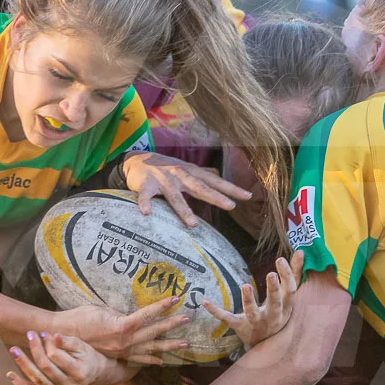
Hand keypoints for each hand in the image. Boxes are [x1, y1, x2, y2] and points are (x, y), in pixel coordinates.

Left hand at [6, 331, 136, 384]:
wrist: (92, 373)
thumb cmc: (86, 356)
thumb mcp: (82, 346)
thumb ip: (68, 342)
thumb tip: (53, 336)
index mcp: (79, 372)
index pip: (56, 357)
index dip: (48, 343)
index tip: (44, 333)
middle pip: (45, 367)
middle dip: (35, 349)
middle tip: (29, 334)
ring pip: (37, 379)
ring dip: (23, 364)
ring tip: (14, 349)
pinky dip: (20, 384)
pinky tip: (9, 374)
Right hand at [56, 298, 189, 363]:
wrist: (62, 337)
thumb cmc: (80, 318)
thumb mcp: (102, 311)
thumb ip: (121, 315)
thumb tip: (135, 318)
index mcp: (121, 327)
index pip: (147, 315)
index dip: (162, 307)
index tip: (175, 299)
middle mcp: (125, 342)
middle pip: (153, 333)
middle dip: (171, 325)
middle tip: (187, 319)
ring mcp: (122, 351)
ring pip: (150, 349)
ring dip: (168, 346)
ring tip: (185, 344)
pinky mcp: (117, 356)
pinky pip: (137, 359)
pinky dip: (150, 360)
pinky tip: (161, 361)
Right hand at [121, 152, 251, 226]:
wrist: (137, 160)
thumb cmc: (165, 167)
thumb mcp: (186, 168)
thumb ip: (202, 174)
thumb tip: (218, 175)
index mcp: (191, 173)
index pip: (215, 181)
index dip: (231, 189)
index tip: (248, 196)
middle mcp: (180, 175)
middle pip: (200, 187)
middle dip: (215, 197)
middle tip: (230, 206)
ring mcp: (163, 180)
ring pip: (175, 196)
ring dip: (184, 210)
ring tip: (193, 224)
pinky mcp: (146, 184)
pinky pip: (145, 195)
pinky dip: (145, 203)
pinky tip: (146, 213)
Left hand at [203, 251, 303, 348]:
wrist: (266, 346)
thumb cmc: (279, 314)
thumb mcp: (288, 296)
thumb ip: (295, 273)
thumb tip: (301, 251)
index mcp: (286, 307)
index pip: (290, 291)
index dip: (286, 276)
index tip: (280, 260)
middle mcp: (273, 316)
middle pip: (275, 303)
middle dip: (274, 289)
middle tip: (271, 274)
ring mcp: (256, 323)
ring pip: (252, 313)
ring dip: (248, 300)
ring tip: (245, 285)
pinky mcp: (240, 327)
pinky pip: (228, 319)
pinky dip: (216, 311)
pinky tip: (205, 302)